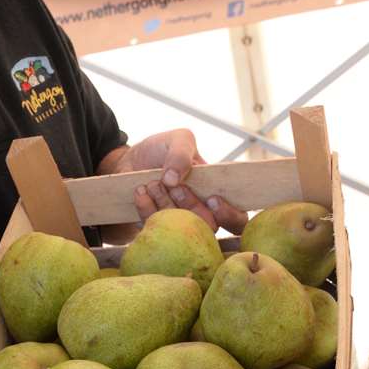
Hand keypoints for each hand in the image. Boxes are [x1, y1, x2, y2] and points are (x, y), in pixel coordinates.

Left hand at [118, 129, 247, 234]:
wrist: (131, 158)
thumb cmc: (162, 149)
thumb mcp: (178, 140)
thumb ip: (181, 154)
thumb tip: (173, 179)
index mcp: (217, 192)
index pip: (237, 218)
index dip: (229, 215)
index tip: (212, 199)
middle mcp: (201, 212)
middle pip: (209, 228)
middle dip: (191, 207)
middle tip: (175, 187)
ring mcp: (178, 223)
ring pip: (180, 229)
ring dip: (166, 205)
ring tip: (154, 183)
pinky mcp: (156, 226)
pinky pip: (154, 228)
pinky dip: (147, 209)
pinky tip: (141, 191)